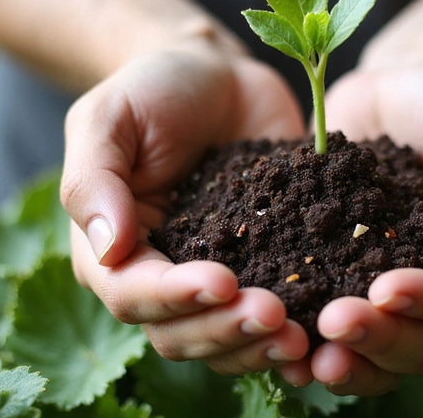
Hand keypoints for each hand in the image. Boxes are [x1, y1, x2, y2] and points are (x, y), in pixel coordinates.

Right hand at [61, 41, 310, 375]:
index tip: (223, 283)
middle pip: (182, 333)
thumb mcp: (108, 120)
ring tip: (302, 336)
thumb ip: (94, 181)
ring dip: (261, 346)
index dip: (175, 298)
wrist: (217, 75)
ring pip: (228, 339)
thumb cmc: (152, 90)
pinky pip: (278, 310)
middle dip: (226, 331)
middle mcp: (165, 275)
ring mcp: (220, 273)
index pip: (134, 295)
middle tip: (274, 314)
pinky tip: (328, 328)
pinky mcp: (267, 263)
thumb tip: (109, 250)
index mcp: (117, 251)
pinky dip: (300, 327)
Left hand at [302, 60, 422, 394]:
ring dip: (349, 356)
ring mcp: (396, 284)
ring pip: (382, 347)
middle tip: (334, 324)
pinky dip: (312, 339)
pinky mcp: (348, 273)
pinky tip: (280, 341)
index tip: (387, 290)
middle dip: (382, 340)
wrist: (399, 85)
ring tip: (306, 351)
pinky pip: (336, 318)